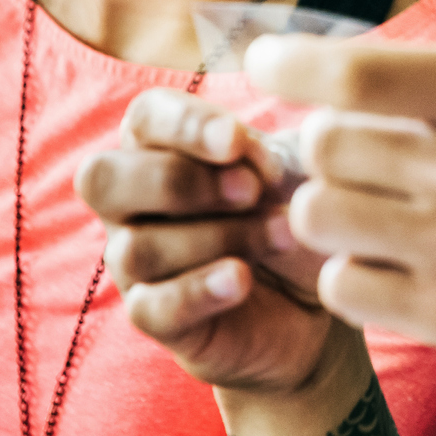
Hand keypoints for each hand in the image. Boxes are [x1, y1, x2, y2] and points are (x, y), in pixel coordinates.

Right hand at [74, 89, 336, 393]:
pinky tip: (242, 279)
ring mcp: (135, 264)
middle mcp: (132, 203)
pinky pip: (150, 309)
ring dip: (218, 237)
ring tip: (284, 233)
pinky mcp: (156, 318)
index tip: (239, 141)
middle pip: (103, 179)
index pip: (143, 117)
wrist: (331, 286)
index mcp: (161, 146)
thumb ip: (270, 148)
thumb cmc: (300, 206)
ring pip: (136, 249)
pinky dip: (198, 290)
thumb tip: (242, 149)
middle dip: (180, 181)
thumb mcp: (298, 167)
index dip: (184, 125)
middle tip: (252, 191)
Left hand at [247, 22, 435, 399]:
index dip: (289, 63)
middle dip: (326, 140)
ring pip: (319, 217)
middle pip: (324, 147)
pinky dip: (352, 271)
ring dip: (332, 205)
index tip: (268, 61)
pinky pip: (343, 288)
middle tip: (355, 148)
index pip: (354, 74)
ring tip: (371, 203)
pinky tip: (391, 258)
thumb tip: (430, 39)